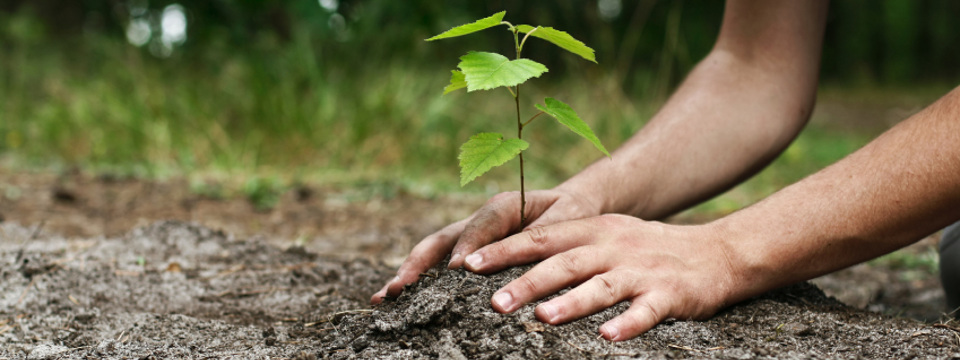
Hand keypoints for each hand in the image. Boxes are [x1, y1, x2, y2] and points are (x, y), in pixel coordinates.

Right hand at [370, 188, 600, 303]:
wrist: (572, 206)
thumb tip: (521, 253)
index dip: (467, 246)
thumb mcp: (568, 218)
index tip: (456, 270)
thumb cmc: (572, 213)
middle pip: (441, 239)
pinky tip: (399, 301)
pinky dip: (419, 281)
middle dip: (418, 264)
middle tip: (398, 288)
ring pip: (433, 253)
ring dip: (409, 274)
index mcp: (504, 206)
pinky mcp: (468, 251)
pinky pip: (440, 264)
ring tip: (384, 298)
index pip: (480, 225)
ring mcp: (469, 236)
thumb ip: (546, 232)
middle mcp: (479, 219)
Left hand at [462, 214, 738, 340]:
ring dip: (571, 302)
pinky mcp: (669, 294)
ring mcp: (641, 270)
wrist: (717, 253)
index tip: (469, 263)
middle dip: (527, 281)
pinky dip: (627, 324)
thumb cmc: (648, 249)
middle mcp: (613, 246)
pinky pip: (646, 311)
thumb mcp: (607, 236)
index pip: (541, 238)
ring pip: (601, 286)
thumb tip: (511, 265)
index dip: (504, 249)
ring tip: (542, 318)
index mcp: (594, 230)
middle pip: (564, 263)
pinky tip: (608, 338)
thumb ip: (566, 247)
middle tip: (494, 301)